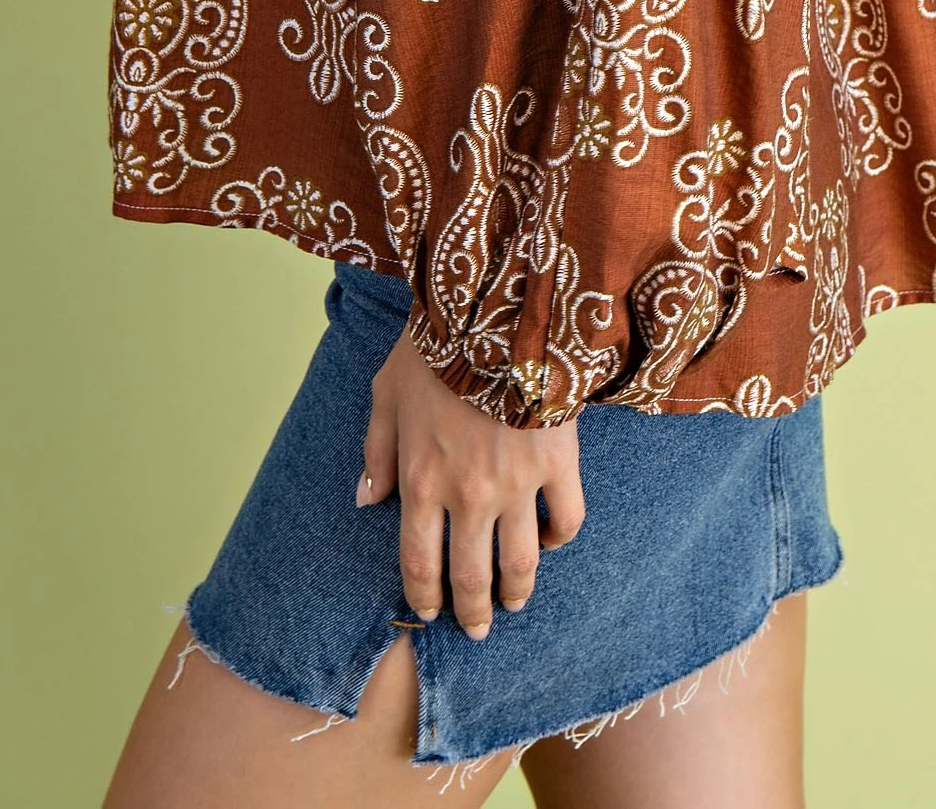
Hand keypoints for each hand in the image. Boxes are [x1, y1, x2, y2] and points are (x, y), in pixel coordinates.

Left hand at [358, 324, 584, 640]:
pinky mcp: (559, 461)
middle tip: (477, 629)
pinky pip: (568, 516)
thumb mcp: (386, 392)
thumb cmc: (436, 344)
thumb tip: (367, 500)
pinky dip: (561, 537)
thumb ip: (376, 451)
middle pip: (471, 576)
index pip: (420, 565)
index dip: (424, 599)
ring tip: (515, 603)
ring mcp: (518, 483)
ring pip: (520, 560)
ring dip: (517, 591)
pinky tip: (553, 540)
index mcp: (422, 483)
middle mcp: (469, 496)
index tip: (431, 614)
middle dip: (472, 612)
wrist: (498, 308)